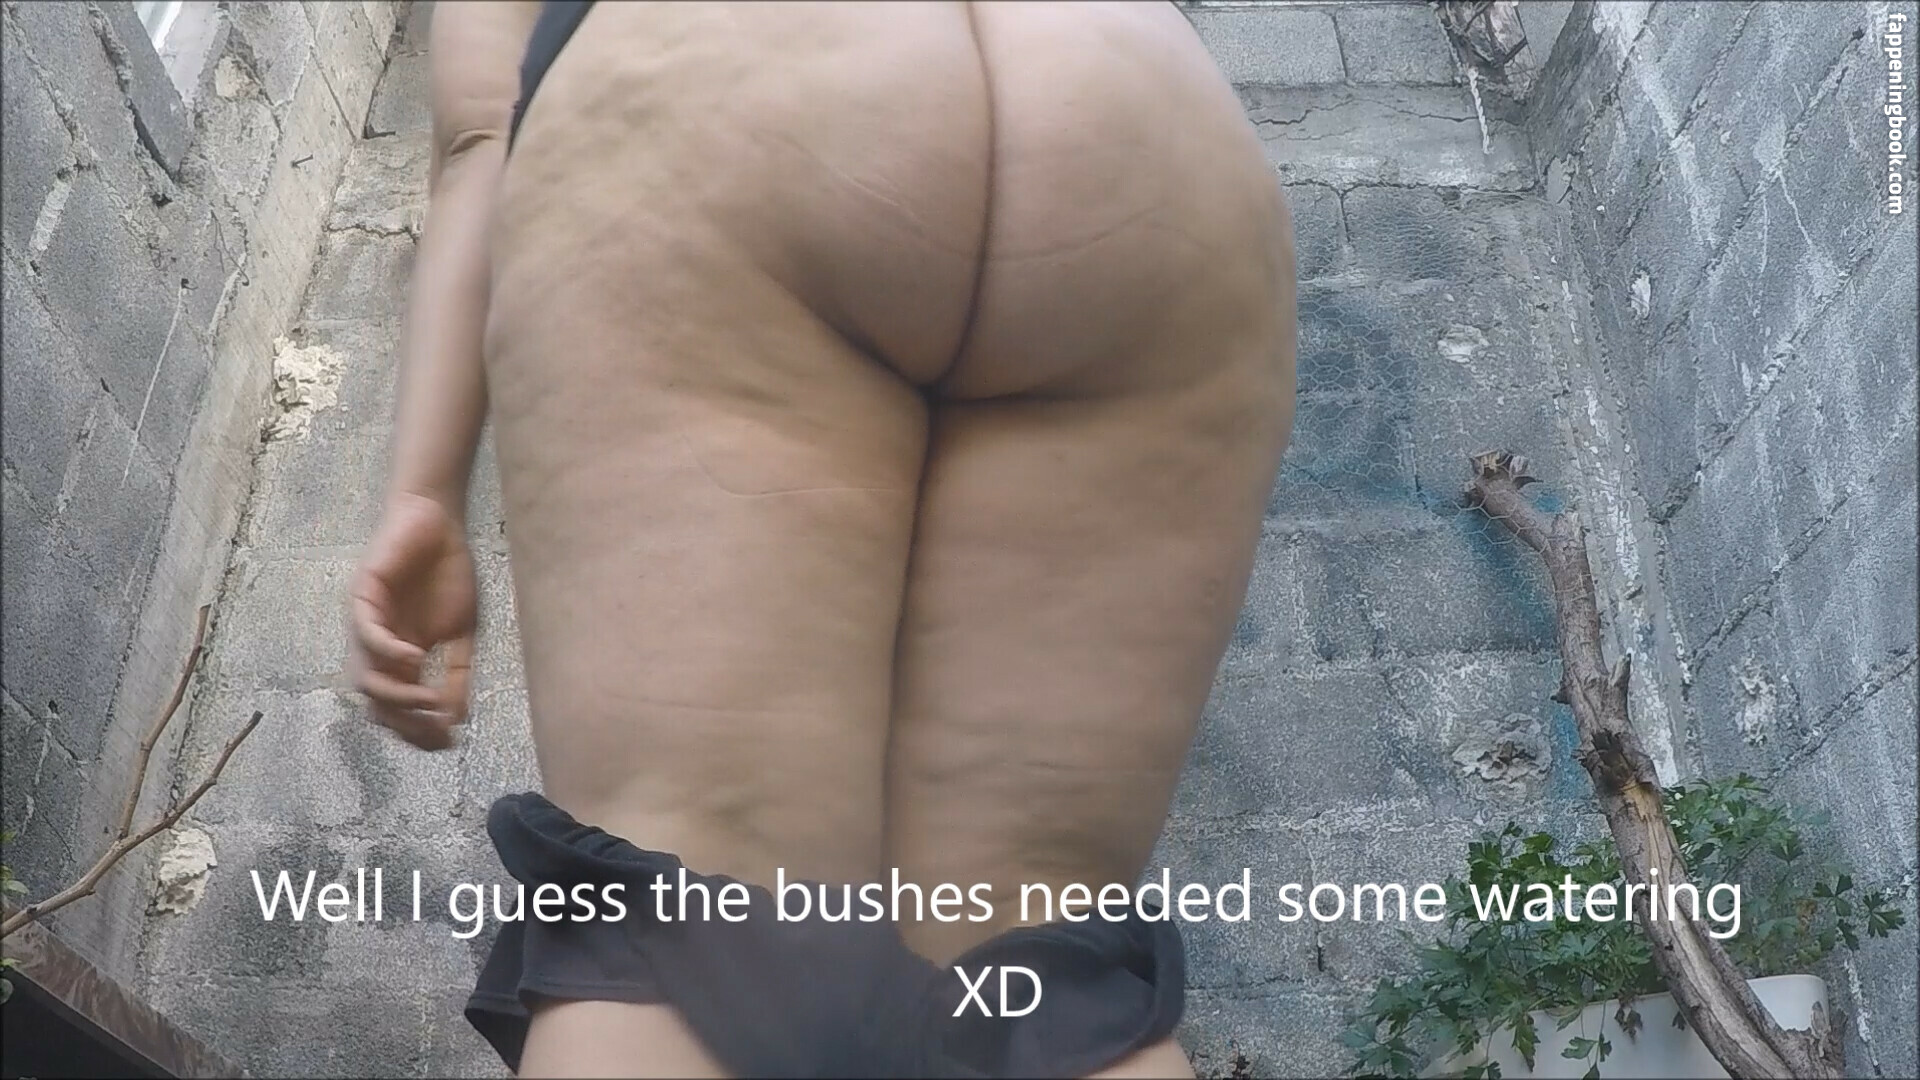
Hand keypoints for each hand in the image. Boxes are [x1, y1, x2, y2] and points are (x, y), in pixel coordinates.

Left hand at [348, 492, 478, 749]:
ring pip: (365, 678)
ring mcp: (367, 626)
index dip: (419, 731)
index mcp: (399, 659)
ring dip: (395, 696)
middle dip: (406, 724)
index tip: (449, 742)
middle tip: (437, 730)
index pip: (399, 710)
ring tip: (426, 700)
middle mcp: (377, 649)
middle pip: (377, 705)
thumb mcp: (463, 631)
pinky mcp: (363, 597)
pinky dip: (388, 652)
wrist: (438, 521)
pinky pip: (367, 635)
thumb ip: (458, 672)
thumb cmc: (449, 571)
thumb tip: (457, 718)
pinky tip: (415, 658)